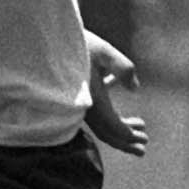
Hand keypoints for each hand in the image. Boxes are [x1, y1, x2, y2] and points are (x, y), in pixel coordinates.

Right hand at [83, 35, 147, 157]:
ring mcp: (78, 104)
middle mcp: (84, 107)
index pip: (114, 128)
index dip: (130, 136)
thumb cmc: (74, 44)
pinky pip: (95, 112)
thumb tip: (135, 88)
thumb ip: (122, 67)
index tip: (144, 138)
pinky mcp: (76, 95)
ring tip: (139, 125)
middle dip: (125, 142)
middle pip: (106, 134)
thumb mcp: (103, 51)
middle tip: (143, 146)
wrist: (44, 42)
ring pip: (100, 124)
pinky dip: (109, 112)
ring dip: (119, 129)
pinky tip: (115, 85)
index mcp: (93, 100)